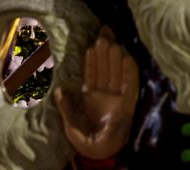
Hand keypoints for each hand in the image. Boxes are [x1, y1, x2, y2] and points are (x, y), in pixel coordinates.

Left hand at [55, 28, 138, 159]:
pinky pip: (130, 84)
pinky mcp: (129, 103)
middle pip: (106, 68)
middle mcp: (106, 94)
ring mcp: (118, 97)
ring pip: (116, 72)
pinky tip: (128, 58)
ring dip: (115, 57)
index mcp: (92, 97)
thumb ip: (66, 108)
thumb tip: (59, 90)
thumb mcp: (71, 126)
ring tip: (112, 41)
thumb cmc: (87, 143)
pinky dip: (129, 71)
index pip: (92, 73)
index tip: (91, 45)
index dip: (92, 59)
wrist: (103, 156)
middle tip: (103, 33)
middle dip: (104, 51)